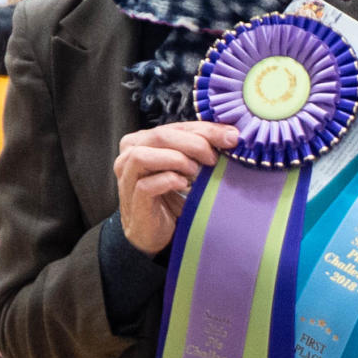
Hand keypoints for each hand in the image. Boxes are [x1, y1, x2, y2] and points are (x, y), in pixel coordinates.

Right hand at [114, 120, 238, 256]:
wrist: (157, 231)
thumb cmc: (171, 196)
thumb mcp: (187, 165)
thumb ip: (200, 147)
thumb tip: (231, 135)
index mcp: (142, 140)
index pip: (175, 126)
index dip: (205, 129)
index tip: (231, 137)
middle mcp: (128, 155)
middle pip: (160, 136)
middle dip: (194, 143)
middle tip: (214, 157)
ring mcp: (126, 178)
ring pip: (143, 156)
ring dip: (176, 160)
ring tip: (195, 172)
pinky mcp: (132, 200)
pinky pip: (146, 185)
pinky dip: (169, 181)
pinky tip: (184, 185)